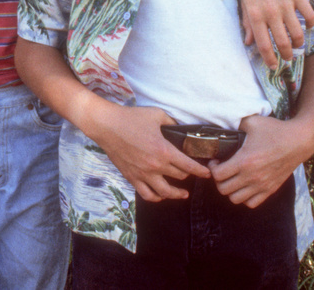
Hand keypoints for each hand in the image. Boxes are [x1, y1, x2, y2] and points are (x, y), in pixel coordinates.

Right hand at [87, 103, 210, 201]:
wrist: (106, 125)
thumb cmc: (130, 118)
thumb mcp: (156, 115)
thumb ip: (172, 123)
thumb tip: (180, 129)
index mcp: (164, 150)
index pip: (189, 166)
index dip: (201, 171)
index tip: (207, 173)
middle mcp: (155, 165)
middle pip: (180, 177)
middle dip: (189, 175)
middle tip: (192, 173)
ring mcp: (143, 174)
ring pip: (165, 192)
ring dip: (176, 194)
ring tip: (183, 194)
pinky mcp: (131, 177)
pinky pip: (146, 194)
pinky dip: (156, 198)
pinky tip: (161, 196)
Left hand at [210, 114, 313, 207]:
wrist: (299, 141)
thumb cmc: (275, 131)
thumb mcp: (252, 122)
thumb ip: (236, 122)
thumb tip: (225, 123)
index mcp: (245, 161)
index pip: (217, 175)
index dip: (212, 168)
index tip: (216, 161)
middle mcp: (252, 176)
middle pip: (223, 189)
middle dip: (218, 180)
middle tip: (222, 170)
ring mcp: (262, 185)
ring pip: (235, 199)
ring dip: (230, 190)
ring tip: (232, 179)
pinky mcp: (270, 189)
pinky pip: (251, 203)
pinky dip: (244, 197)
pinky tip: (244, 185)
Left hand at [240, 0, 313, 68]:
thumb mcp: (244, 4)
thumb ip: (247, 24)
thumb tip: (249, 43)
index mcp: (254, 15)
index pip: (264, 45)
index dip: (269, 59)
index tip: (273, 66)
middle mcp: (271, 12)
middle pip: (283, 43)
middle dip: (287, 55)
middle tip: (288, 58)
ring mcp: (286, 4)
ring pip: (298, 33)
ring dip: (299, 43)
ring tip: (296, 44)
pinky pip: (310, 16)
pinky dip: (310, 24)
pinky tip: (306, 25)